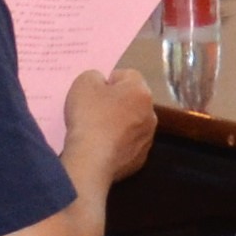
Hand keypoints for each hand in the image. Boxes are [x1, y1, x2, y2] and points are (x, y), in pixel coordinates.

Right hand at [61, 67, 160, 184]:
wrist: (91, 160)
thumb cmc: (89, 116)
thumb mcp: (84, 83)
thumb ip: (95, 76)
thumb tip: (102, 84)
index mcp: (141, 91)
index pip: (127, 75)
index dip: (108, 80)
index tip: (95, 92)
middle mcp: (151, 114)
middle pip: (132, 101)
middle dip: (116, 103)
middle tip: (95, 110)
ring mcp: (147, 139)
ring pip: (132, 124)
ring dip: (119, 124)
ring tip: (97, 131)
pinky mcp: (140, 160)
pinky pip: (128, 145)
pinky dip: (117, 144)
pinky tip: (102, 148)